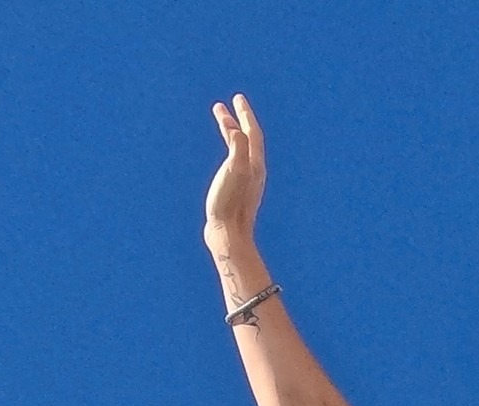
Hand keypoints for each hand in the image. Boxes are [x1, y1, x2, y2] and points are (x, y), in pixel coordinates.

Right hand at [205, 93, 265, 250]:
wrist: (228, 235)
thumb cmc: (230, 203)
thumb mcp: (235, 168)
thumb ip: (238, 146)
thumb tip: (235, 129)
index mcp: (255, 165)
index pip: (252, 133)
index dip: (245, 114)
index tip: (237, 98)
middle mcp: (254, 172)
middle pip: (248, 139)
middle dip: (239, 120)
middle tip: (230, 105)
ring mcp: (246, 183)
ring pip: (241, 150)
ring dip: (232, 133)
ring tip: (223, 122)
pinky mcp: (237, 192)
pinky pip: (235, 162)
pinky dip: (229, 150)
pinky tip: (224, 154)